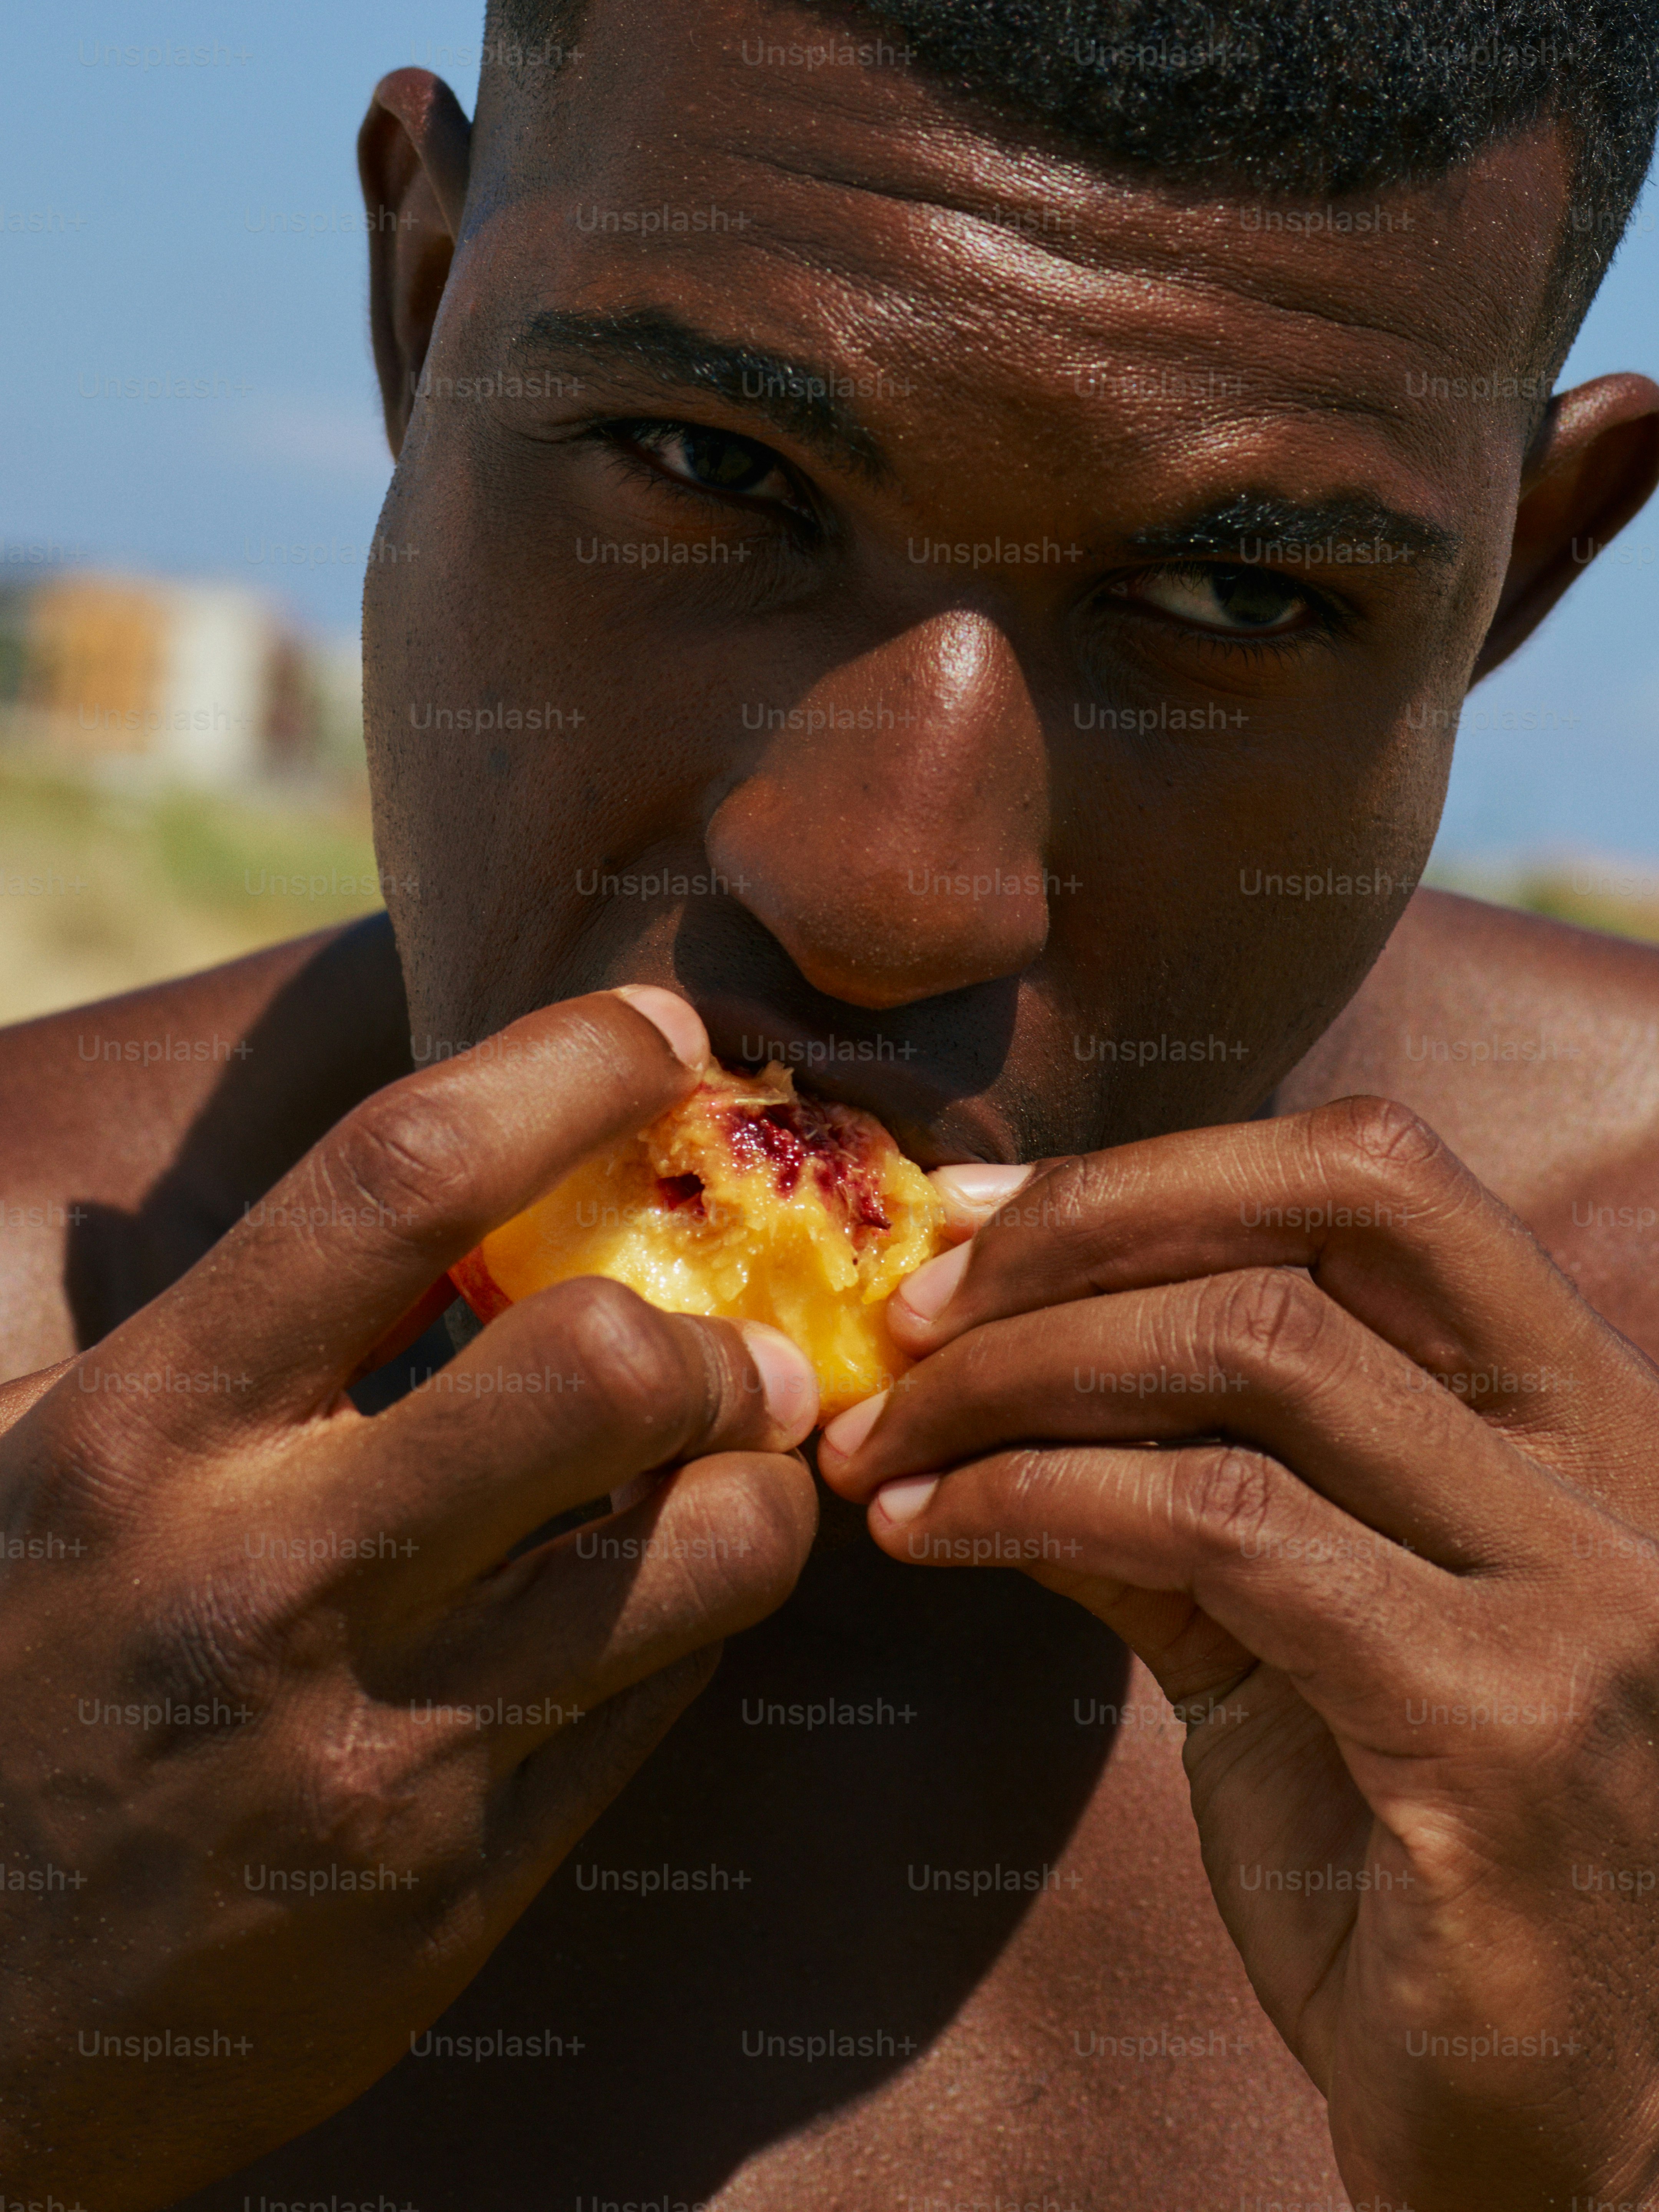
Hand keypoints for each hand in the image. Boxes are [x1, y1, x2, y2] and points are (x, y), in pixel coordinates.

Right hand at [0, 988, 817, 2210]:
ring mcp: (378, 1748)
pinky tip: (649, 1597)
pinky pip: (662, 1703)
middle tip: (733, 1337)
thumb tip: (429, 1199)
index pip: (396, 1182)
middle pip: (601, 1369)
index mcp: (143, 1436)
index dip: (565, 1070)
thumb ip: (217, 1336)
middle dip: (713, 1327)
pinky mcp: (458, 1886)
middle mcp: (269, 1578)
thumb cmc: (4, 1679)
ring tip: (724, 1468)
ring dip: (756, 1486)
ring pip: (702, 1555)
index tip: (667, 1038)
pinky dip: (691, 1619)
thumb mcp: (41, 1467)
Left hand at [821, 1097, 1658, 2209]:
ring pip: (1252, 1363)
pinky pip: (1219, 1528)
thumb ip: (1164, 1488)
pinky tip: (929, 1532)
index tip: (971, 1218)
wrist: (1555, 2123)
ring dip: (1016, 1383)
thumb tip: (970, 1366)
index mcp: (1574, 1415)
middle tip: (907, 1322)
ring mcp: (1575, 1591)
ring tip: (883, 1441)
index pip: (1378, 1177)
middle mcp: (1607, 1469)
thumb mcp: (1283, 1634)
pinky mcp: (1497, 1722)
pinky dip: (1036, 1499)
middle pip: (1317, 1232)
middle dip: (1074, 1241)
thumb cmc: (1404, 1862)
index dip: (1156, 1173)